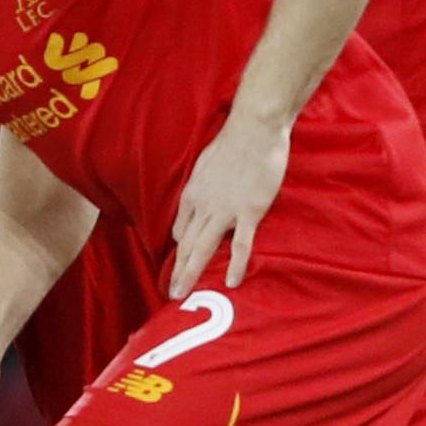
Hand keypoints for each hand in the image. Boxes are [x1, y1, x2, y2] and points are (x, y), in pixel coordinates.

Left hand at [171, 105, 290, 295]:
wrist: (254, 130)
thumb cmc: (234, 141)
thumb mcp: (207, 162)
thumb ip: (206, 182)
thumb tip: (209, 189)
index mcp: (193, 193)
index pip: (180, 228)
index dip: (180, 248)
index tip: (182, 262)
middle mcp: (203, 205)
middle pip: (185, 244)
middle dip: (177, 271)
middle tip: (171, 294)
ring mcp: (225, 211)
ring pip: (203, 249)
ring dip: (190, 274)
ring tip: (183, 295)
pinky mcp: (248, 212)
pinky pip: (240, 245)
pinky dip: (235, 265)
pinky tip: (232, 282)